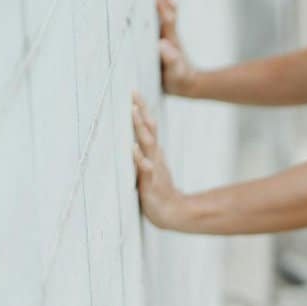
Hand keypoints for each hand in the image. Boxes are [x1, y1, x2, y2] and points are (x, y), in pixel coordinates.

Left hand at [131, 92, 183, 228]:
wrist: (173, 214)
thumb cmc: (159, 191)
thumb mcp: (153, 167)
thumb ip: (146, 152)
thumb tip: (139, 136)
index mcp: (154, 153)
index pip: (149, 127)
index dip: (142, 110)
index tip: (134, 91)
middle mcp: (154, 157)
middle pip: (148, 130)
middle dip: (141, 112)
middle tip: (134, 94)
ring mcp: (154, 169)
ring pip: (147, 145)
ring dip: (140, 128)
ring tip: (133, 112)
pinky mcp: (151, 184)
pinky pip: (145, 169)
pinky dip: (139, 158)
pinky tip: (133, 149)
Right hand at [157, 0, 196, 95]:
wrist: (189, 83)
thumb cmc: (180, 80)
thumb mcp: (176, 74)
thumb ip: (172, 61)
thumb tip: (163, 45)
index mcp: (171, 40)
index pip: (167, 19)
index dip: (162, 7)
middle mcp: (170, 32)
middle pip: (167, 8)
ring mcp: (167, 32)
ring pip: (165, 8)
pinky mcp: (164, 34)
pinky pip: (160, 14)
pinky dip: (156, 1)